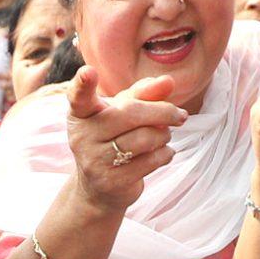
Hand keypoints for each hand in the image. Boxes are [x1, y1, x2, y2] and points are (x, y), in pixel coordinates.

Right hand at [65, 66, 183, 212]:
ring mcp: (95, 161)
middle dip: (163, 111)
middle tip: (180, 115)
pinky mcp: (112, 181)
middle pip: (130, 114)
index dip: (83, 84)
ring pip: (144, 139)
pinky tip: (163, 153)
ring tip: (164, 135)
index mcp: (82, 113)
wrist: (100, 186)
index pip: (79, 97)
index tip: (88, 73)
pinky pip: (150, 161)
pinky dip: (165, 154)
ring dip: (163, 135)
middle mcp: (83, 136)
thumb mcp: (124, 110)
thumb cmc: (114, 137)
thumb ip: (144, 92)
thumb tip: (168, 81)